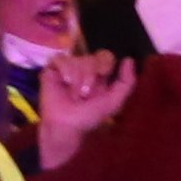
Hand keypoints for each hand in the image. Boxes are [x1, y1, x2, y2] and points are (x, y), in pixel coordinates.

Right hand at [35, 50, 137, 168]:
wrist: (66, 124)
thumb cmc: (89, 116)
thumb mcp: (113, 102)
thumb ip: (126, 83)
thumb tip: (129, 59)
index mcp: (100, 75)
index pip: (105, 56)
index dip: (105, 62)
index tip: (103, 74)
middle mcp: (84, 69)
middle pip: (92, 56)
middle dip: (90, 74)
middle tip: (85, 92)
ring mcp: (68, 68)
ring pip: (76, 58)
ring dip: (77, 78)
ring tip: (73, 94)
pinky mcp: (52, 68)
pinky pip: (60, 58)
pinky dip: (65, 70)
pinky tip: (64, 82)